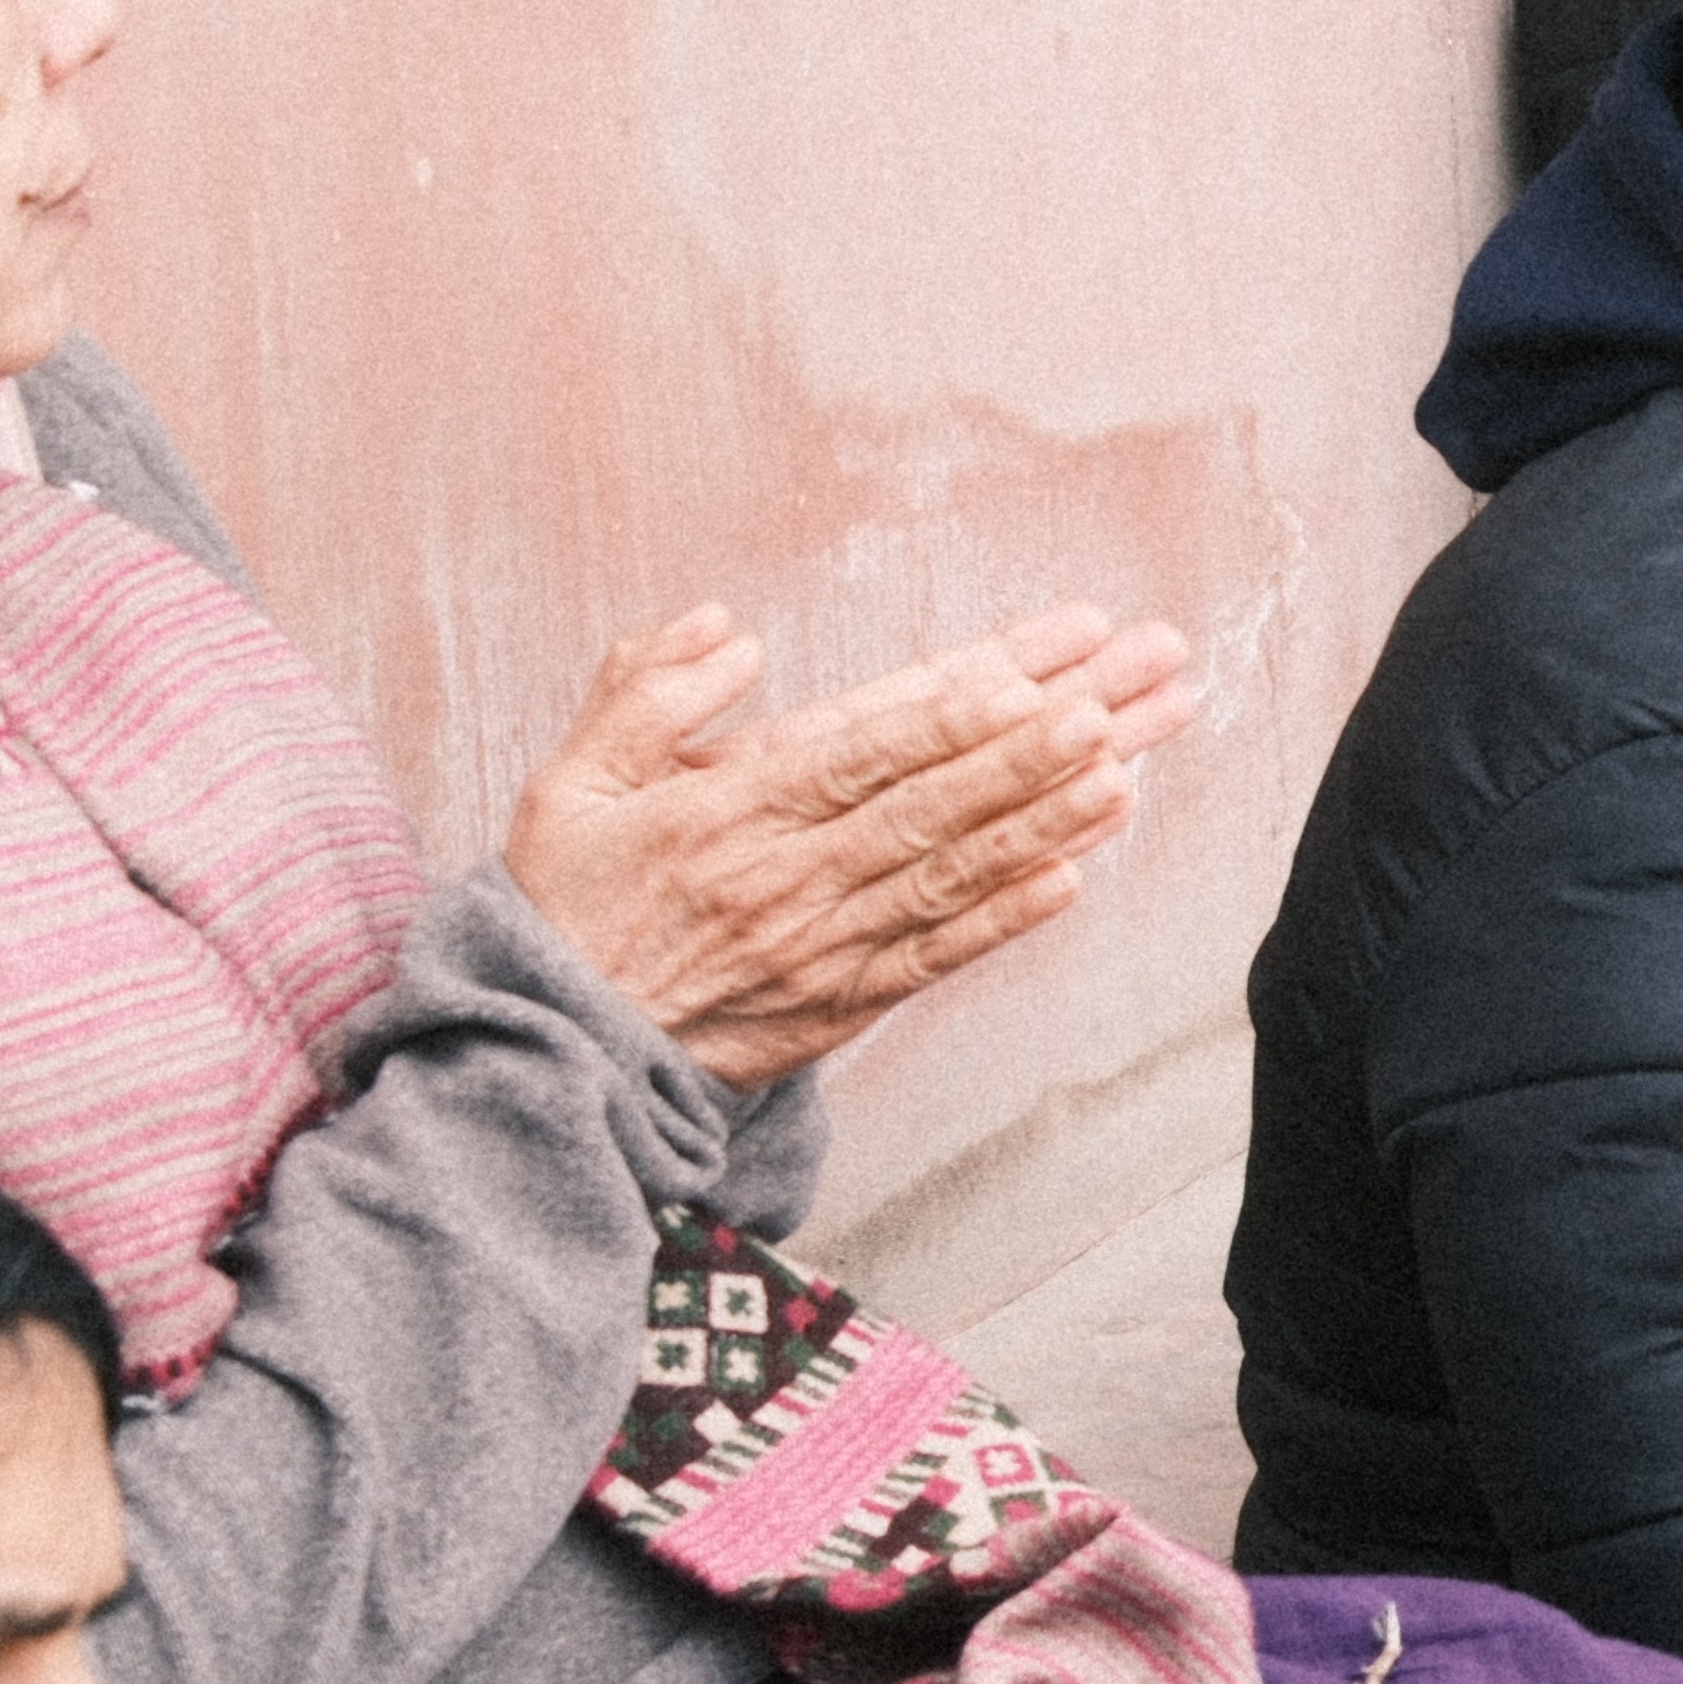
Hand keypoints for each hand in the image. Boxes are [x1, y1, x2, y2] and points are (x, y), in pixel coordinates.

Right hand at [502, 605, 1206, 1091]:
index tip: (1032, 670)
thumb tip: (727, 631)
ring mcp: (822, 941)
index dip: (952, 708)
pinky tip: (1073, 878)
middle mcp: (787, 874)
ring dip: (1046, 819)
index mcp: (728, 810)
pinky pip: (936, 953)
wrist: (553, 1052)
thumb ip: (642, 694)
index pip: (863, 745)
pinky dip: (1006, 918)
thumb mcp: (573, 783)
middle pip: (933, 799)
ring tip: (1129, 769)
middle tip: (1127, 692)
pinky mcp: (843, 1001)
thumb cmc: (566, 904)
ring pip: (951, 871)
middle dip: (1038, 742)